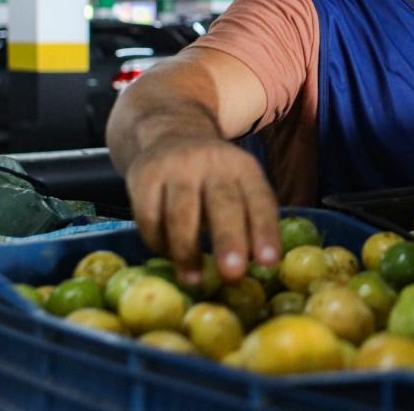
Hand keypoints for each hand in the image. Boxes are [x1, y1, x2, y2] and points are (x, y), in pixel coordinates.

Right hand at [125, 138, 279, 284]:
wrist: (170, 132)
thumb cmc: (214, 176)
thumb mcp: (239, 184)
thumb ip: (250, 217)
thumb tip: (258, 264)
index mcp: (244, 168)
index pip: (260, 200)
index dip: (265, 231)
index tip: (269, 261)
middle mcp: (212, 162)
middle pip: (222, 203)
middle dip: (229, 240)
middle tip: (233, 274)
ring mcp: (176, 167)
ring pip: (181, 214)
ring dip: (187, 252)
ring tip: (193, 281)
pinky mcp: (144, 176)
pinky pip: (149, 217)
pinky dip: (158, 242)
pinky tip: (168, 255)